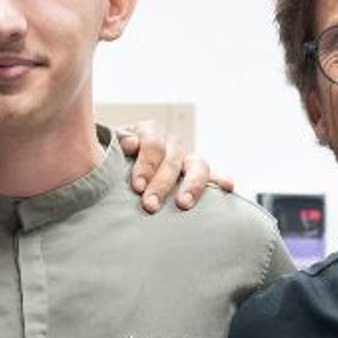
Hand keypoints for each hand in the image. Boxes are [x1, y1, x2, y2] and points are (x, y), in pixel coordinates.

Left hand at [117, 121, 233, 212]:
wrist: (115, 171)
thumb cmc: (110, 160)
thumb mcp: (108, 146)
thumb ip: (116, 142)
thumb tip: (131, 144)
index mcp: (149, 132)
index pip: (152, 143)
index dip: (146, 164)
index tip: (138, 186)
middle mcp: (171, 145)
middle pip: (174, 159)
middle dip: (162, 183)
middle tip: (150, 205)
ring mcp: (186, 160)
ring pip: (198, 165)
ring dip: (192, 185)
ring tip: (183, 204)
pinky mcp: (196, 176)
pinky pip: (213, 176)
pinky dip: (222, 179)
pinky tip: (228, 186)